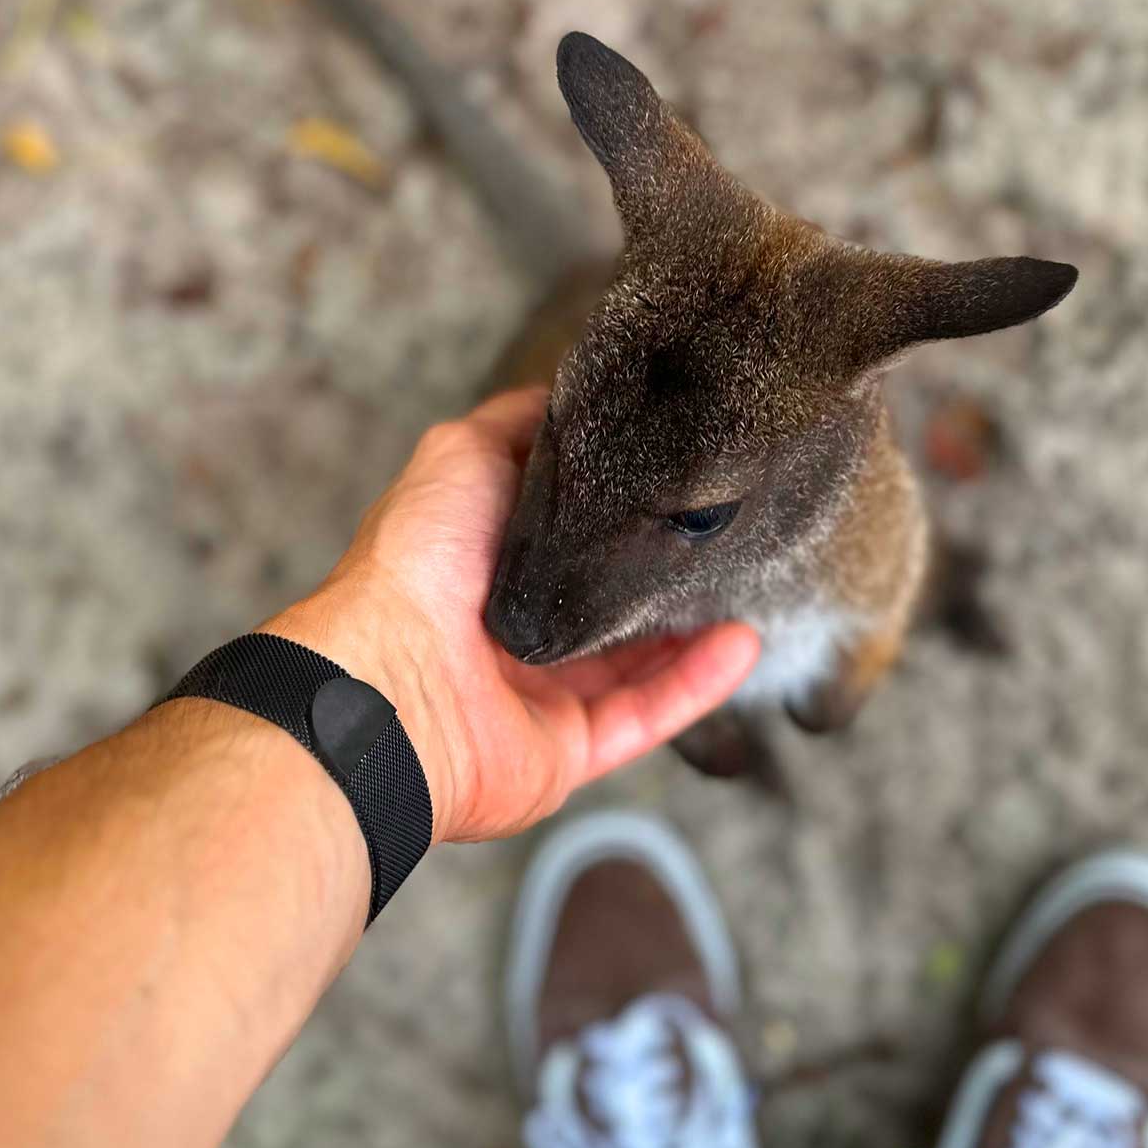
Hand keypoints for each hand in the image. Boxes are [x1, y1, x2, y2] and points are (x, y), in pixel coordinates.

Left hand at [262, 388, 758, 843]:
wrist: (395, 680)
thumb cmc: (416, 562)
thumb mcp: (460, 454)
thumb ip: (514, 427)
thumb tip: (561, 400)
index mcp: (481, 566)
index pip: (562, 536)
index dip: (612, 509)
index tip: (670, 475)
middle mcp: (509, 632)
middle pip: (604, 602)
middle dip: (661, 573)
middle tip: (721, 534)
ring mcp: (538, 694)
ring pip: (636, 662)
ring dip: (694, 630)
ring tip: (751, 585)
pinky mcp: (567, 748)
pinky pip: (645, 714)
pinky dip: (696, 683)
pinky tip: (740, 644)